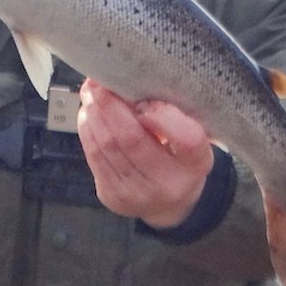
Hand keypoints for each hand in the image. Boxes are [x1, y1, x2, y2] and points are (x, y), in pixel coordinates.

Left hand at [77, 79, 213, 228]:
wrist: (169, 204)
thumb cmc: (179, 157)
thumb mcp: (192, 134)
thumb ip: (173, 112)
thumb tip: (133, 85)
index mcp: (197, 163)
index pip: (186, 138)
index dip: (162, 114)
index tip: (145, 97)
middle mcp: (168, 184)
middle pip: (133, 140)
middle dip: (110, 106)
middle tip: (98, 82)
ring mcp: (137, 195)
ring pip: (107, 146)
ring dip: (94, 114)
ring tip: (90, 93)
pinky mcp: (113, 197)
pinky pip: (94, 156)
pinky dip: (88, 130)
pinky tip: (88, 113)